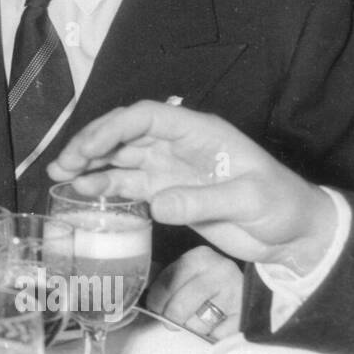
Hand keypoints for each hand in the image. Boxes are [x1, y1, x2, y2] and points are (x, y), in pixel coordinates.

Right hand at [46, 101, 337, 274]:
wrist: (293, 236)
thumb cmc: (281, 207)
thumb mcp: (249, 201)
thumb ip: (203, 200)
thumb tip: (156, 204)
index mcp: (198, 132)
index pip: (146, 117)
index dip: (113, 128)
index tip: (88, 148)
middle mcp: (178, 145)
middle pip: (125, 134)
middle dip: (91, 145)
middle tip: (63, 165)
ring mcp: (170, 169)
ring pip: (120, 158)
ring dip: (90, 165)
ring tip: (60, 178)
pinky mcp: (167, 193)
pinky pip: (128, 185)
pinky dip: (104, 187)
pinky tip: (82, 193)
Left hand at [147, 246, 242, 339]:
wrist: (250, 291)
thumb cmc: (212, 283)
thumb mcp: (190, 272)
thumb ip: (165, 278)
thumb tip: (136, 287)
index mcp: (200, 257)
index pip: (167, 282)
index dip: (156, 300)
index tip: (154, 308)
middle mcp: (220, 271)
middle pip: (179, 307)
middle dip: (170, 318)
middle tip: (171, 320)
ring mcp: (235, 294)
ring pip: (197, 324)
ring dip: (193, 327)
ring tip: (198, 319)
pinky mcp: (246, 316)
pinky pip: (217, 336)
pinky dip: (213, 335)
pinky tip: (216, 324)